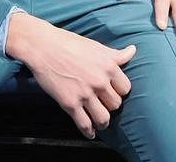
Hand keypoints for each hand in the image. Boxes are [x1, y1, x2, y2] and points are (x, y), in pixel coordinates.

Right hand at [6, 13, 134, 138]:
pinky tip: (90, 133)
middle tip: (105, 105)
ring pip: (104, 118)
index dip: (120, 92)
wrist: (42, 47)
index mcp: (109, 66)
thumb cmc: (69, 43)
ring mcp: (85, 94)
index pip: (125, 88)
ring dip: (103, 122)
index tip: (114, 93)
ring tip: (101, 122)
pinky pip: (84, 124)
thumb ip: (116, 54)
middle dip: (111, 106)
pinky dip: (89, 132)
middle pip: (116, 104)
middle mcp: (99, 82)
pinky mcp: (70, 104)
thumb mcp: (96, 46)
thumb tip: (133, 50)